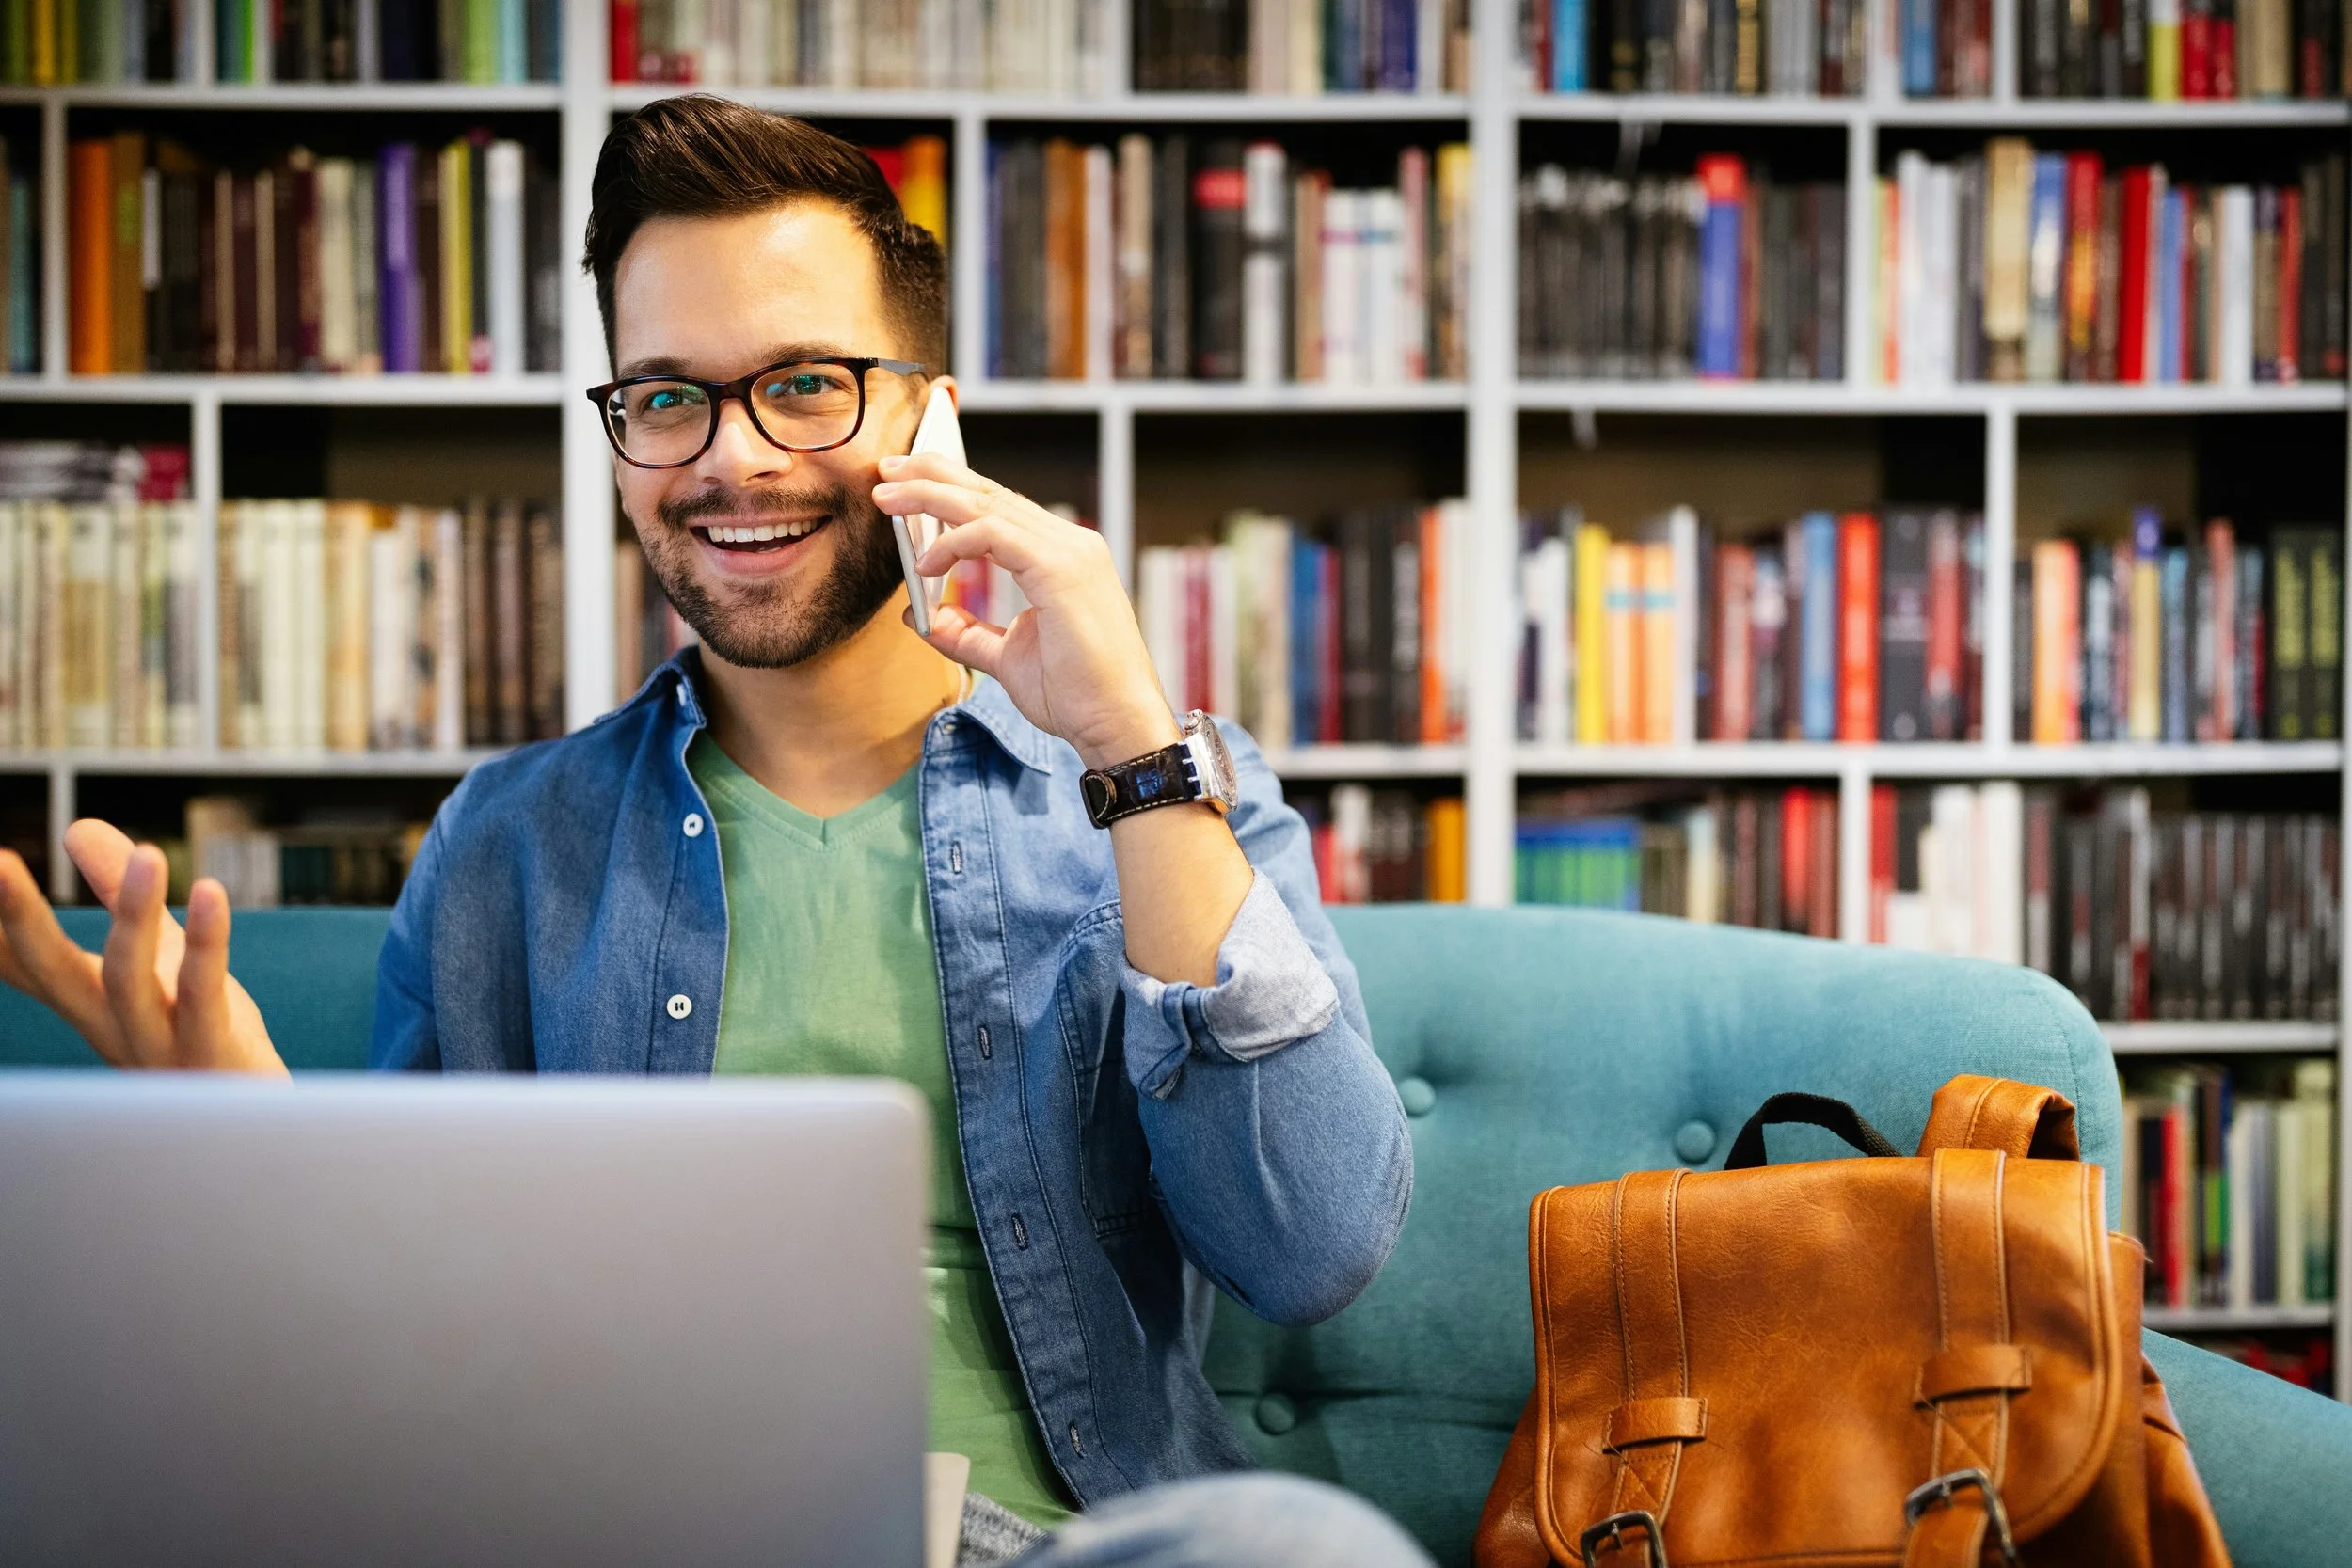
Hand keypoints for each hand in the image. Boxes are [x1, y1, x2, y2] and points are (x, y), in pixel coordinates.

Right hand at [0, 820, 284, 1074]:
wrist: (255, 1131)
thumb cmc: (197, 1036)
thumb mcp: (155, 953)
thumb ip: (117, 891)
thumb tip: (77, 826)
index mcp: (88, 1001)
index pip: (23, 960)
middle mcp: (110, 1025)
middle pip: (52, 969)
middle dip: (19, 917)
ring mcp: (156, 1045)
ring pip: (130, 979)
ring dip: (132, 914)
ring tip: (149, 854)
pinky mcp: (212, 1054)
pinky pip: (202, 995)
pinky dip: (205, 943)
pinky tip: (211, 892)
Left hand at [874, 452, 1181, 769]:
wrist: (1117, 725)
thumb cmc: (1076, 695)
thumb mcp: (1007, 657)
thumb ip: (967, 633)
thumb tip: (922, 616)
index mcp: (1063, 557)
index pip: (1001, 508)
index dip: (951, 491)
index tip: (904, 490)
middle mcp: (1071, 545)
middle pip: (992, 493)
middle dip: (933, 476)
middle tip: (887, 471)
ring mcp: (1070, 552)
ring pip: (989, 504)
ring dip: (931, 497)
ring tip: (887, 498)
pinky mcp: (1061, 569)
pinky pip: (994, 535)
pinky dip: (953, 543)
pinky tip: (926, 563)